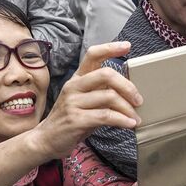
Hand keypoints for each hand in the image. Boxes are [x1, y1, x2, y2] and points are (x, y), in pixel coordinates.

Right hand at [29, 41, 142, 159]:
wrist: (46, 139)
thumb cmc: (71, 118)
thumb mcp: (85, 100)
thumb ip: (102, 91)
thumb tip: (131, 90)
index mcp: (78, 78)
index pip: (93, 54)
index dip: (110, 48)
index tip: (127, 46)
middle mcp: (74, 86)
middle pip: (106, 74)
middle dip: (128, 86)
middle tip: (139, 100)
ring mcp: (73, 102)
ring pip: (109, 97)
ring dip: (128, 109)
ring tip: (136, 118)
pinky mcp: (76, 120)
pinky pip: (105, 116)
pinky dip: (122, 120)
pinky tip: (129, 124)